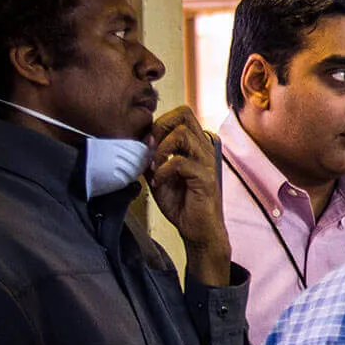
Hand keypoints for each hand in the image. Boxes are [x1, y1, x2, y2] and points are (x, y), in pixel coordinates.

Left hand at [146, 107, 230, 285]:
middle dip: (160, 127)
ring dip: (161, 148)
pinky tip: (158, 182)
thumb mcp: (159, 175)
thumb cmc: (182, 204)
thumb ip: (151, 158)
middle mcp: (203, 149)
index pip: (181, 114)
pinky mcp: (205, 178)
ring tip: (153, 166)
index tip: (147, 142)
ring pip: (182, 134)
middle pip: (184, 115)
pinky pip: (180, 162)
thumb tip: (138, 143)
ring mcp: (206, 162)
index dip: (160, 121)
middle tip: (150, 148)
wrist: (197, 230)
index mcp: (195, 145)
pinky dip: (163, 170)